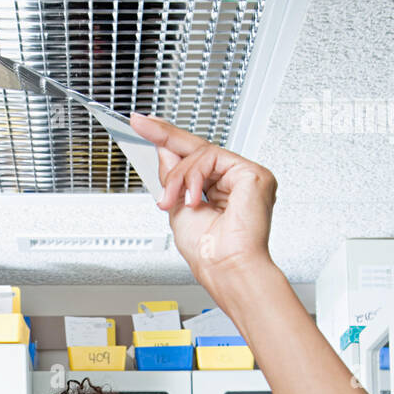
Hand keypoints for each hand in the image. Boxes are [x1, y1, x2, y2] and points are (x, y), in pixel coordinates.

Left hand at [129, 113, 277, 298]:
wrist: (225, 269)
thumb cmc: (208, 253)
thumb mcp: (177, 208)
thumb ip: (173, 178)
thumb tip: (163, 150)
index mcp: (220, 192)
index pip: (194, 160)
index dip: (168, 140)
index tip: (143, 127)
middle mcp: (235, 182)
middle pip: (197, 149)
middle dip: (165, 137)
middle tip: (140, 124)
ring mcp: (245, 176)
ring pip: (201, 154)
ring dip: (178, 177)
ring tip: (171, 201)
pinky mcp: (253, 174)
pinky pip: (212, 157)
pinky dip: (194, 177)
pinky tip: (191, 198)